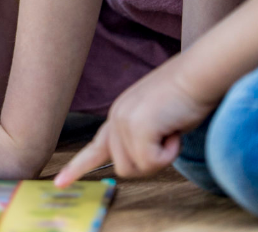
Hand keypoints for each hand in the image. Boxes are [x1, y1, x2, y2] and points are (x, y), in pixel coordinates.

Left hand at [55, 56, 215, 185]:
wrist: (198, 75)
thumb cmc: (186, 97)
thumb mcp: (157, 120)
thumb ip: (141, 138)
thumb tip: (141, 159)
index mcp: (118, 116)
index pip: (95, 147)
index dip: (78, 167)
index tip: (59, 182)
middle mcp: (115, 118)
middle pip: (124, 169)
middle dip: (150, 163)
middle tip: (167, 138)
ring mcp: (123, 122)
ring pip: (136, 168)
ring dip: (159, 158)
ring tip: (169, 130)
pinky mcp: (137, 127)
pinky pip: (152, 162)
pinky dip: (169, 153)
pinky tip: (173, 130)